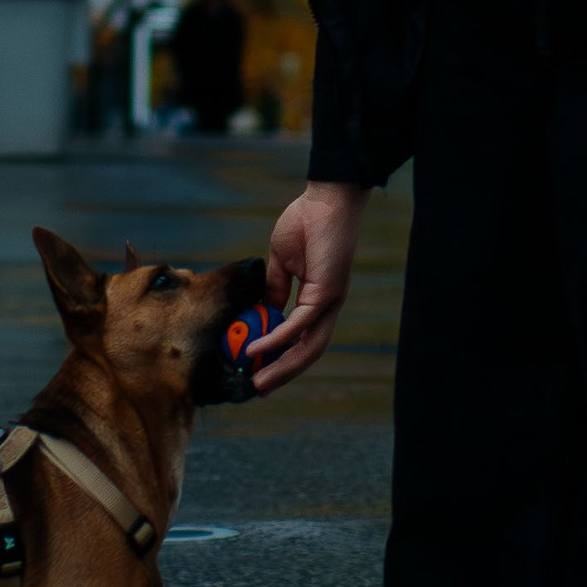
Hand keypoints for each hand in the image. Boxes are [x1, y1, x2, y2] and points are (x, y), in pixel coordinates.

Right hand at [250, 180, 368, 393]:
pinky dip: (277, 338)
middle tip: (257, 388)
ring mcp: (329, 301)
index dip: (282, 357)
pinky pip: (299, 324)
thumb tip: (263, 311)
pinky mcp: (326, 292)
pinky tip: (257, 347)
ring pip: (308, 347)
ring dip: (282, 366)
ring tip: (257, 381)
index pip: (302, 339)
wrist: (326, 198)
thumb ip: (275, 288)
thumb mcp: (282, 262)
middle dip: (282, 372)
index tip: (258, 371)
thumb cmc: (306, 222)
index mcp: (318, 299)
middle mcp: (328, 306)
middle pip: (308, 352)